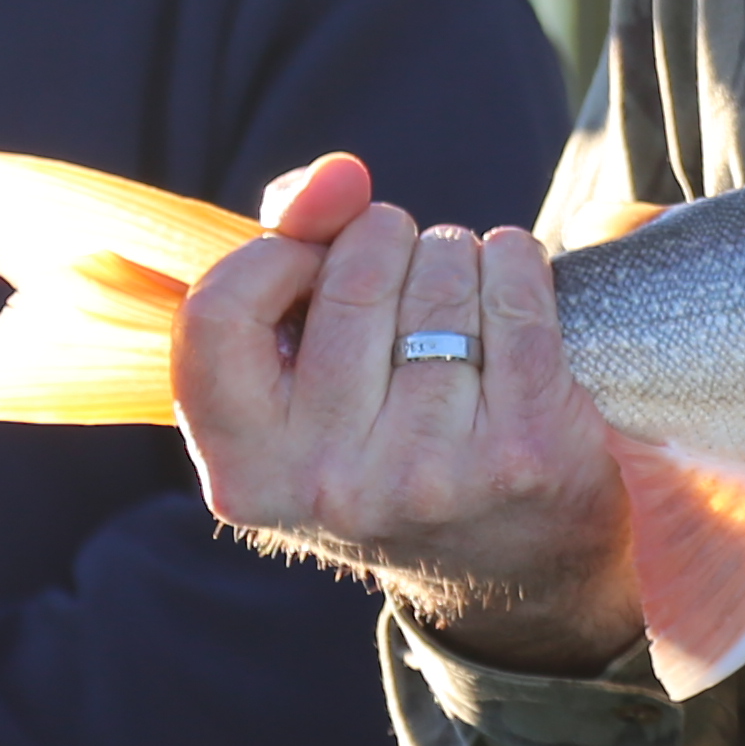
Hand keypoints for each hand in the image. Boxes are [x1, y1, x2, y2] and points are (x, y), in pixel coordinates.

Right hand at [172, 155, 640, 672]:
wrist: (511, 569)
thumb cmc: (386, 436)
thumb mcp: (299, 373)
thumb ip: (289, 248)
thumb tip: (337, 176)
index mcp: (246, 471)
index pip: (220, 309)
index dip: (275, 258)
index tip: (312, 265)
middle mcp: (330, 483)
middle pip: (353, 272)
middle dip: (385, 244)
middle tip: (401, 289)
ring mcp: (430, 472)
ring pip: (442, 271)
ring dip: (454, 256)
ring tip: (455, 308)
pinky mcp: (524, 449)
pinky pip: (515, 286)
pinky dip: (515, 262)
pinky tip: (509, 294)